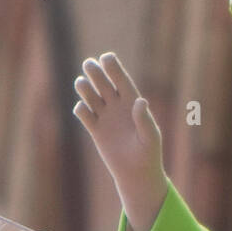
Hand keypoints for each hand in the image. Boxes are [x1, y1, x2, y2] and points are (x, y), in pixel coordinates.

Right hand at [72, 52, 167, 230]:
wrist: (137, 173)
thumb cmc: (149, 154)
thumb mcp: (150, 137)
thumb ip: (145, 119)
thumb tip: (140, 101)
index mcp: (133, 102)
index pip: (122, 80)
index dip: (114, 68)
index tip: (106, 57)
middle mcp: (117, 106)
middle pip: (104, 84)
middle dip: (96, 73)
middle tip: (88, 64)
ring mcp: (105, 117)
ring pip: (92, 96)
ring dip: (85, 88)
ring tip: (81, 83)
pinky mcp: (95, 130)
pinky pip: (85, 115)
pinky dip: (81, 109)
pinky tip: (82, 109)